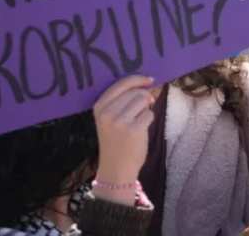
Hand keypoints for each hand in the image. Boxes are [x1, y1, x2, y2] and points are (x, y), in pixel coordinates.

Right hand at [93, 75, 155, 202]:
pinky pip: (149, 114)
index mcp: (99, 107)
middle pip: (136, 92)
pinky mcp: (133, 129)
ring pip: (144, 101)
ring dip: (146, 109)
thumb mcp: (111, 119)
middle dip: (144, 98)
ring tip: (138, 122)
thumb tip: (149, 83)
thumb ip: (124, 101)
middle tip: (143, 109)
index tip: (149, 80)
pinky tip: (140, 130)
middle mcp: (107, 112)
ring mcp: (120, 121)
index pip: (121, 84)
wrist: (116, 168)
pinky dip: (149, 120)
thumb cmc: (117, 141)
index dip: (138, 79)